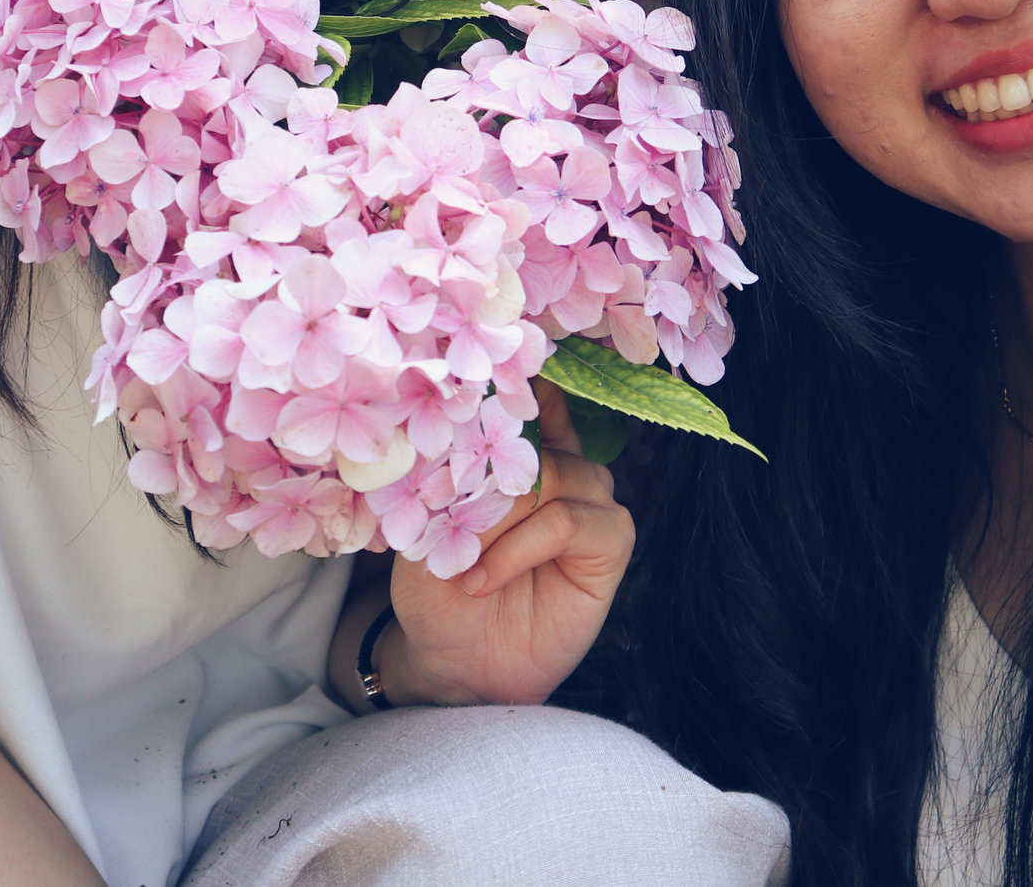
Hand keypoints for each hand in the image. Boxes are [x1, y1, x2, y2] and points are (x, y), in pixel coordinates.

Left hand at [381, 382, 633, 707]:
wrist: (456, 662)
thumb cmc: (438, 589)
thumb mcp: (421, 529)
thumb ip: (442, 479)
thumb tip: (453, 431)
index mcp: (520, 449)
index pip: (529, 394)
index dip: (514, 380)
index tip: (486, 369)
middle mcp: (562, 464)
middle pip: (535, 437)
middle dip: (485, 476)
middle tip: (445, 520)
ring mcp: (590, 500)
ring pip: (554, 474)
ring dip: (499, 519)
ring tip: (461, 562)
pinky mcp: (611, 540)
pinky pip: (570, 520)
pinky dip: (520, 548)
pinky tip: (482, 580)